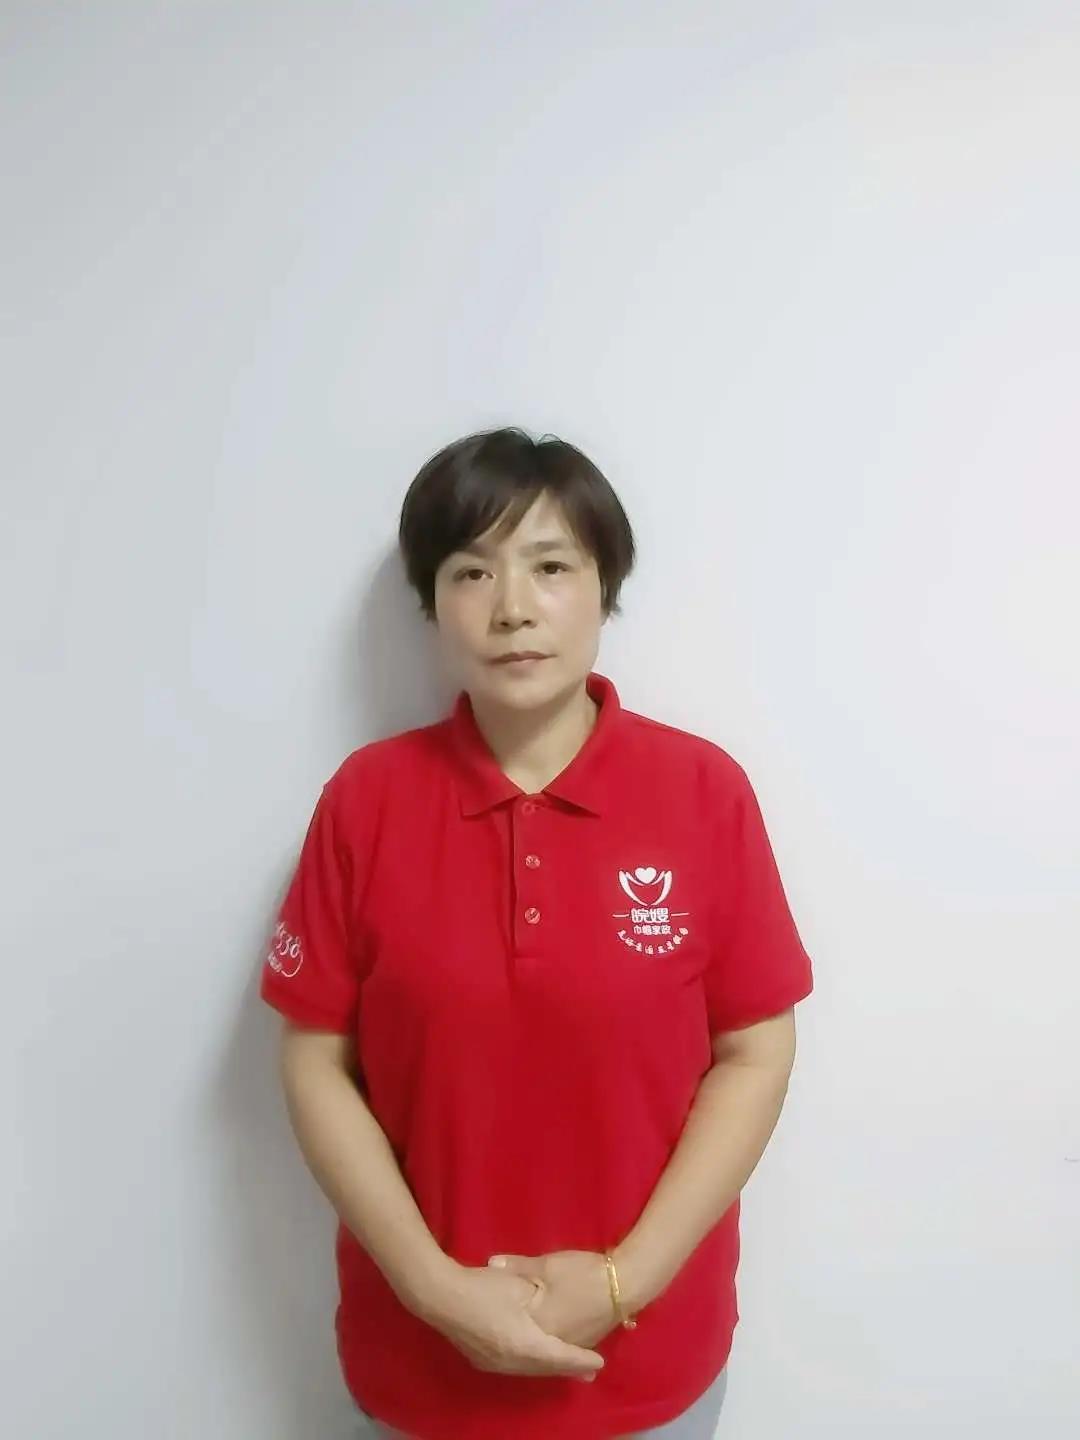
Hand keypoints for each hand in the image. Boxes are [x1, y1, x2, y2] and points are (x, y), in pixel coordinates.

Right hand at [421, 1261, 604, 1380]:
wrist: (440, 1296)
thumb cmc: (482, 1287)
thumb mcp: (517, 1284)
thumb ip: (538, 1292)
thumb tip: (550, 1297)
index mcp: (523, 1344)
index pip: (559, 1355)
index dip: (579, 1360)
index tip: (598, 1363)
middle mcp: (511, 1362)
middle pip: (545, 1367)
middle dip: (567, 1367)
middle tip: (589, 1370)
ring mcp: (494, 1364)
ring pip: (530, 1369)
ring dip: (549, 1366)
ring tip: (568, 1366)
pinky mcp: (482, 1360)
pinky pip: (516, 1366)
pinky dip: (532, 1363)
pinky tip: (535, 1357)